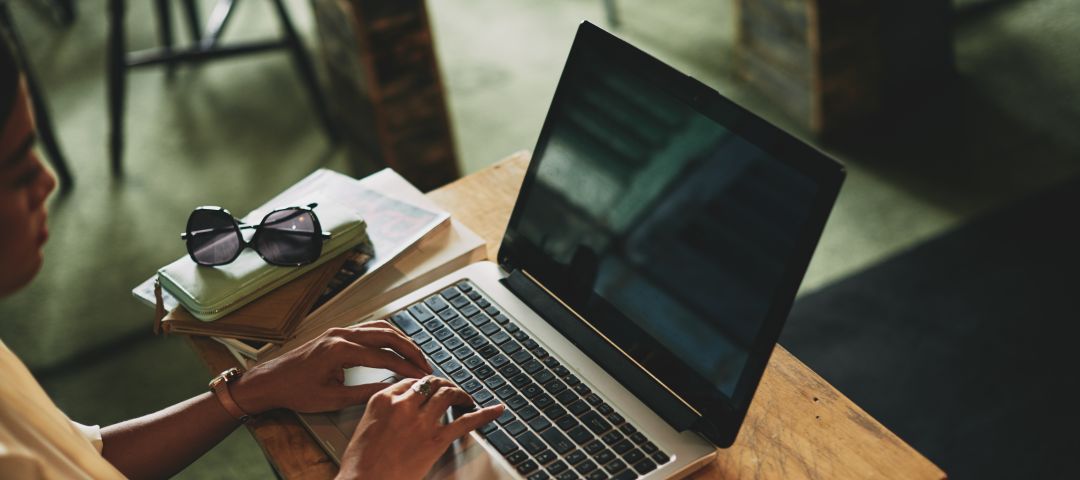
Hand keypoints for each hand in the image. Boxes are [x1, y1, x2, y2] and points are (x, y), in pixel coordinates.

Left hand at [232, 321, 432, 414]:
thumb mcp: (332, 399)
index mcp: (339, 350)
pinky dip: (387, 336)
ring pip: (380, 327)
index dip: (405, 368)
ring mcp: (339, 331)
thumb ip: (365, 392)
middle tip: (425, 365)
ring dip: (401, 340)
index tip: (420, 377)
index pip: (382, 356)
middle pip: (387, 335)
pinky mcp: (337, 333)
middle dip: (410, 350)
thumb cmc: (295, 391)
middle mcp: (340, 335)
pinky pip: (369, 328)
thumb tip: (391, 390)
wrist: (270, 381)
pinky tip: (396, 346)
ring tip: (416, 356)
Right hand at [336, 376, 504, 479]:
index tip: (430, 390)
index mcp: (383, 399)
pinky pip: (465, 421)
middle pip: (431, 383)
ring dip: (460, 394)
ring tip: (466, 399)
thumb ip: (385, 411)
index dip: (424, 385)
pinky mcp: (436, 439)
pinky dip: (484, 414)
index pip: (410, 381)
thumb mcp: (366, 426)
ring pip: (448, 394)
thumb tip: (401, 408)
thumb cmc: (360, 462)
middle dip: (443, 385)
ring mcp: (421, 421)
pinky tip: (495, 410)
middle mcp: (404, 405)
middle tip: (450, 390)